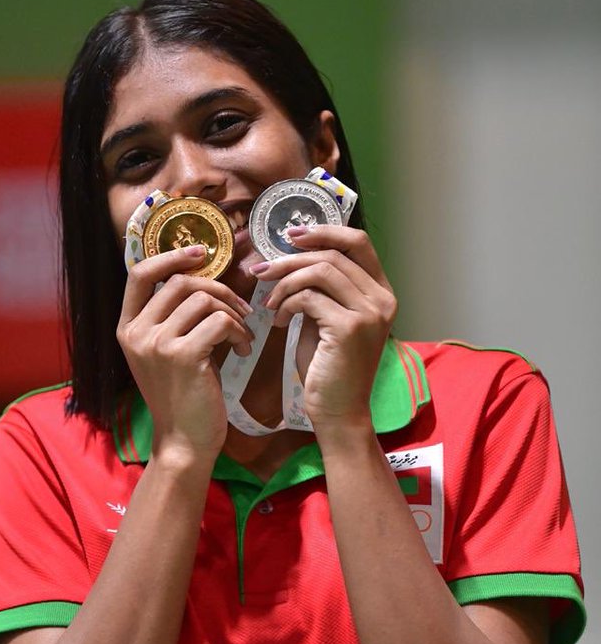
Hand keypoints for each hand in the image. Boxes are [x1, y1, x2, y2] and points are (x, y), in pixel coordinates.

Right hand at [118, 245, 253, 462]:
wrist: (184, 442)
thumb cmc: (181, 397)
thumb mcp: (165, 354)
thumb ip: (172, 319)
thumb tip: (204, 280)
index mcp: (127, 328)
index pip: (140, 273)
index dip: (171, 256)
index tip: (201, 252)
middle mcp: (136, 333)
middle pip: (180, 282)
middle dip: (218, 288)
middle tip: (240, 308)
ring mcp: (157, 344)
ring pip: (203, 300)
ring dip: (232, 313)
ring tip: (242, 336)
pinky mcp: (183, 355)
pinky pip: (219, 322)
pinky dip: (238, 332)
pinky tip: (243, 350)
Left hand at [253, 226, 396, 434]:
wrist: (338, 412)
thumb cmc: (328, 369)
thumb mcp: (326, 320)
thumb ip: (319, 290)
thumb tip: (290, 259)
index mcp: (381, 292)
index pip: (358, 242)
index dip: (323, 231)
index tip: (290, 235)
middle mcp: (382, 299)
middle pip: (332, 254)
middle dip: (290, 259)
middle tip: (261, 271)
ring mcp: (369, 313)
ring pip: (319, 271)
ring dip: (285, 282)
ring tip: (269, 303)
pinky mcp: (349, 328)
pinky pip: (309, 297)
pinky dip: (287, 304)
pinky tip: (279, 321)